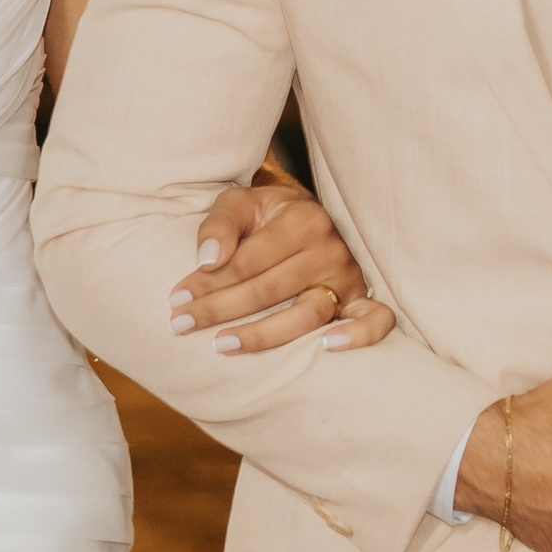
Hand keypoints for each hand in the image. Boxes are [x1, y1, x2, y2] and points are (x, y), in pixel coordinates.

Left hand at [170, 176, 396, 354]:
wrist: (307, 216)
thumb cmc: (267, 215)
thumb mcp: (239, 204)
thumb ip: (220, 225)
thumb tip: (207, 260)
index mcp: (302, 219)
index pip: (247, 261)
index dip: (207, 282)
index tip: (175, 300)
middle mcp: (330, 247)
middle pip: (269, 289)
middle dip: (219, 309)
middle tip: (181, 325)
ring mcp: (348, 277)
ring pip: (308, 313)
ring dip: (264, 334)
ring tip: (222, 345)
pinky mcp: (361, 299)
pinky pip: (376, 320)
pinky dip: (360, 335)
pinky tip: (327, 347)